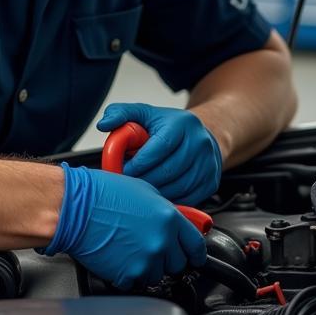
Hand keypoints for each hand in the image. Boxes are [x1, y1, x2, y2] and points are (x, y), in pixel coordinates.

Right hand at [42, 164, 206, 290]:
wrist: (75, 208)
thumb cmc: (102, 194)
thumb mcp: (144, 191)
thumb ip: (165, 211)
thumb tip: (174, 224)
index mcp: (169, 219)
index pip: (196, 245)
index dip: (195, 252)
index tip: (193, 256)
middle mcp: (161, 241)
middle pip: (177, 264)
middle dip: (167, 258)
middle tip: (150, 247)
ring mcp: (145, 261)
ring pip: (157, 276)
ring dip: (147, 267)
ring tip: (129, 250)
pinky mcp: (127, 275)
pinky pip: (134, 282)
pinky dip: (127, 274)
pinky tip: (117, 257)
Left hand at [98, 102, 222, 205]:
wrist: (200, 134)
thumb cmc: (166, 126)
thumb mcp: (143, 113)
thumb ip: (120, 114)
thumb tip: (103, 124)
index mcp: (181, 124)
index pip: (158, 148)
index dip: (138, 163)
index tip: (123, 171)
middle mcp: (199, 142)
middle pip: (168, 171)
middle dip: (144, 181)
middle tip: (129, 185)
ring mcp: (209, 163)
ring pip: (178, 187)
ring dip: (156, 193)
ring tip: (142, 190)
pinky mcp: (212, 181)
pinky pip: (188, 198)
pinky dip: (171, 200)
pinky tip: (158, 195)